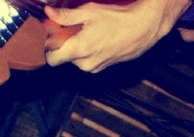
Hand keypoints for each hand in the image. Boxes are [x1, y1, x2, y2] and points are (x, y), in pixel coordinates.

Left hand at [45, 0, 192, 71]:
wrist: (144, 28)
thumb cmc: (119, 18)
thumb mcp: (90, 12)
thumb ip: (67, 15)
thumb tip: (49, 13)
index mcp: (79, 50)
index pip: (52, 59)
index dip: (49, 47)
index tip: (53, 35)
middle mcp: (85, 63)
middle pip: (64, 57)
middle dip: (64, 44)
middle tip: (73, 28)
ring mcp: (95, 68)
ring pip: (76, 59)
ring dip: (77, 47)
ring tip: (89, 32)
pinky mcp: (102, 68)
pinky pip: (87, 61)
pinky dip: (87, 51)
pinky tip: (98, 38)